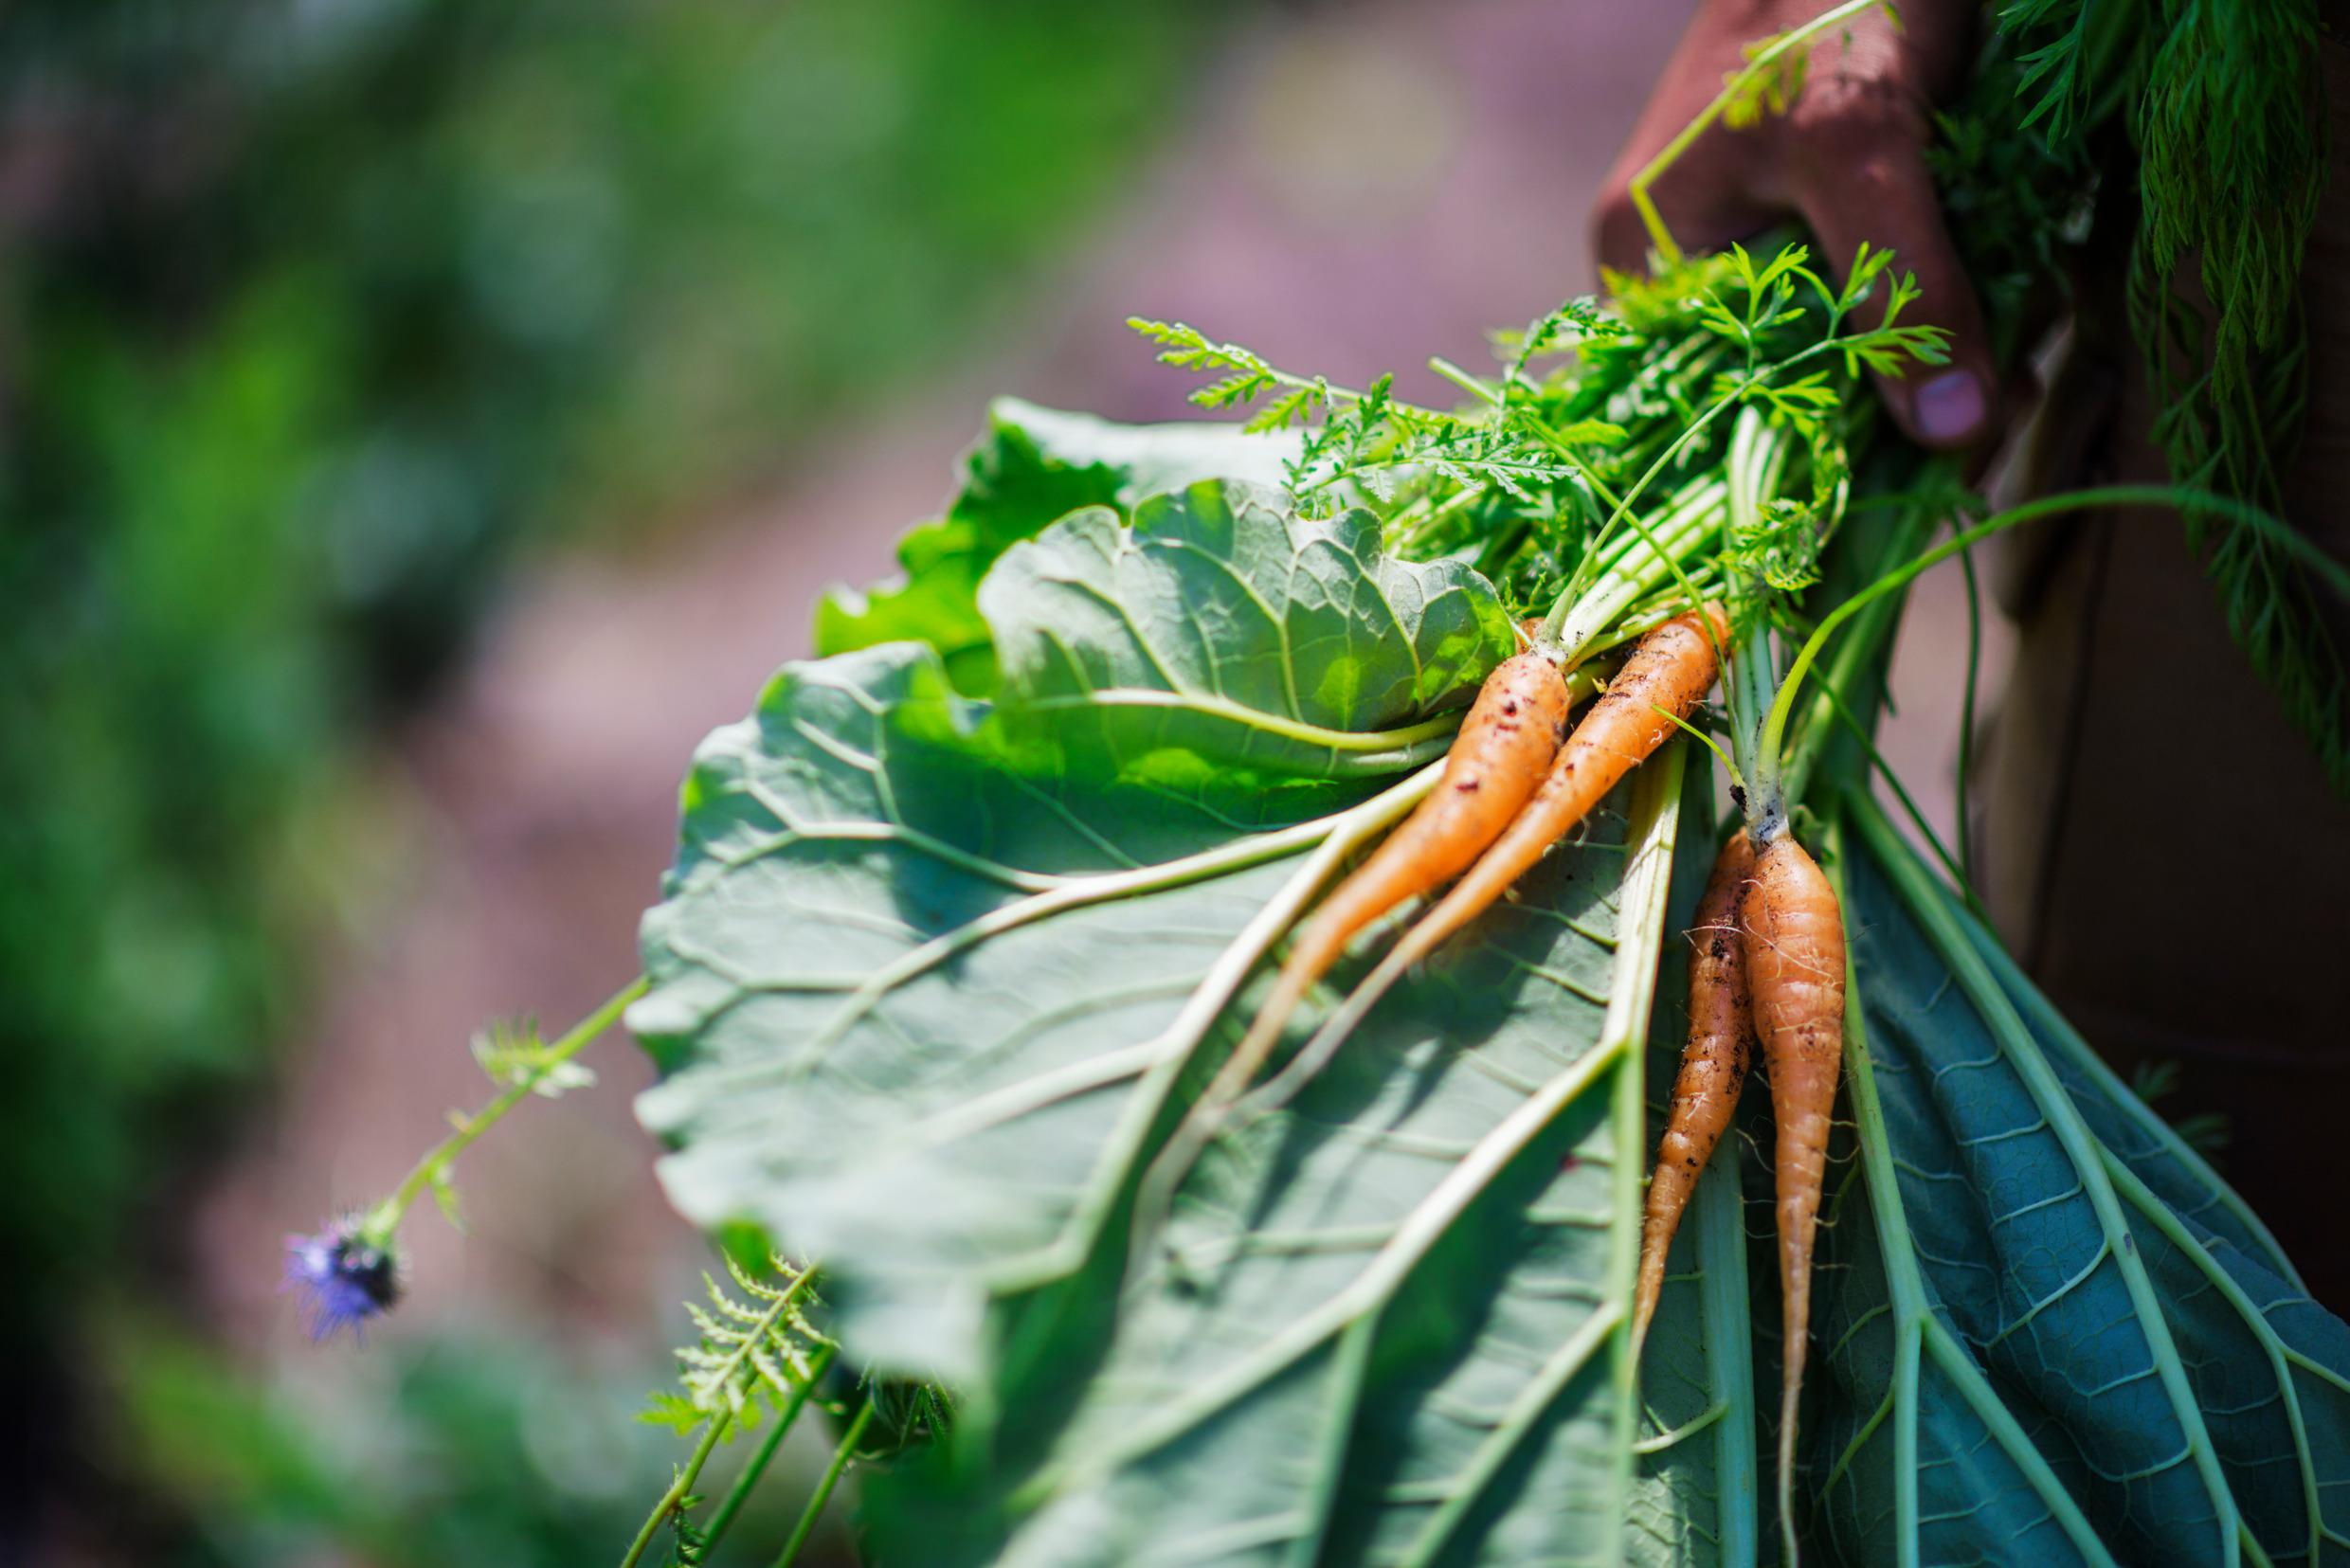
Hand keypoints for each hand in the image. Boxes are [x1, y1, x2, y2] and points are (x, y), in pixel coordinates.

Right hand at [1593, 0, 1995, 449]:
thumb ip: (1900, 285)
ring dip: (1923, 367)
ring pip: (1843, 345)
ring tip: (1999, 388)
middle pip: (1781, 382)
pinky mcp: (1831, 222)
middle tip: (1973, 433)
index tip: (1887, 495)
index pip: (1705, 404)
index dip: (1793, 456)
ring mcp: (1763, 246)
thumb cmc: (1826, 5)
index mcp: (1647, 262)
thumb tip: (1953, 436)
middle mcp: (1692, 269)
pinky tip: (2000, 332)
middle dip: (1880, 409)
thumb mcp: (1861, 148)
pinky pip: (1881, 300)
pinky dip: (1941, 318)